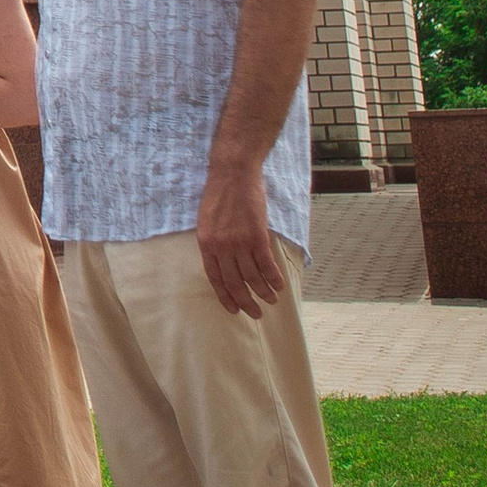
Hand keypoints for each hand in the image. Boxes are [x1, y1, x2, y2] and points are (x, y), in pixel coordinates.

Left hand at [196, 160, 288, 317]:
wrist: (233, 173)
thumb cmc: (219, 194)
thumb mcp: (207, 220)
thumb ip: (214, 242)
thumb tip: (224, 263)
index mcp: (206, 243)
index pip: (215, 278)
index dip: (225, 296)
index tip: (233, 309)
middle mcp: (221, 247)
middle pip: (234, 283)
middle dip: (246, 302)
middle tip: (256, 313)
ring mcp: (239, 242)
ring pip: (253, 277)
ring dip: (264, 292)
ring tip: (272, 300)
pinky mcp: (257, 236)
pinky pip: (267, 265)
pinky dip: (274, 278)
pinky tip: (279, 286)